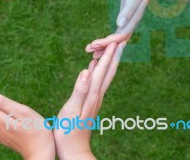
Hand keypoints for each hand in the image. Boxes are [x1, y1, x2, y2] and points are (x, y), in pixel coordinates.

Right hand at [55, 42, 125, 159]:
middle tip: (121, 40)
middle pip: (108, 71)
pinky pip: (95, 82)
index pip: (102, 71)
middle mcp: (96, 95)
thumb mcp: (72, 111)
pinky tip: (93, 67)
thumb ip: (80, 90)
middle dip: (114, 55)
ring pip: (103, 76)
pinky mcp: (88, 102)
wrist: (73, 150)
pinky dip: (96, 71)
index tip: (115, 41)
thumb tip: (86, 71)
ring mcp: (93, 99)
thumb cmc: (69, 132)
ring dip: (107, 61)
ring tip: (109, 48)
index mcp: (92, 95)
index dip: (108, 55)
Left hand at [85, 0, 161, 57]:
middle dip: (103, 47)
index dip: (106, 42)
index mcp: (132, 20)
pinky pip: (117, 34)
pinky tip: (100, 43)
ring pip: (117, 39)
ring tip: (90, 50)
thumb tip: (119, 24)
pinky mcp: (126, 20)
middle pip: (117, 41)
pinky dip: (108, 40)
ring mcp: (129, 22)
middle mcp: (131, 24)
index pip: (119, 36)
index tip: (94, 45)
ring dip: (104, 46)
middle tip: (87, 50)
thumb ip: (128, 10)